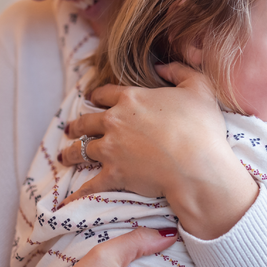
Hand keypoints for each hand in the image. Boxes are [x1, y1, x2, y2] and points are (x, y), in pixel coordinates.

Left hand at [60, 63, 258, 238]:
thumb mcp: (199, 87)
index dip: (97, 95)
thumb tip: (163, 66)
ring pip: (80, 150)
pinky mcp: (113, 175)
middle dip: (77, 125)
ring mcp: (111, 149)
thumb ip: (180, 71)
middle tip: (71, 129)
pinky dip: (78, 193)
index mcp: (132, 98)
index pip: (105, 93)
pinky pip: (89, 185)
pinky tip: (68, 200)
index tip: (92, 99)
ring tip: (65, 157)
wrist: (197, 165)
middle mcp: (115, 121)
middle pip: (86, 121)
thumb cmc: (201, 126)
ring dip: (70, 153)